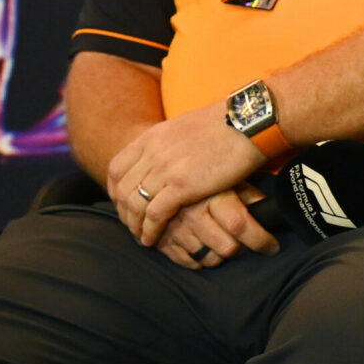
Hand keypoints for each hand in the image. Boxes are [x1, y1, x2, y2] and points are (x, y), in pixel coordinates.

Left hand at [107, 103, 267, 247]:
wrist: (247, 123)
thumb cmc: (227, 125)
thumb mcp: (186, 128)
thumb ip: (171, 143)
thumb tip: (173, 154)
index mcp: (151, 137)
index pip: (117, 168)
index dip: (116, 190)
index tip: (124, 205)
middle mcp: (151, 153)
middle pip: (122, 189)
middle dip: (123, 212)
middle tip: (132, 226)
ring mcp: (164, 169)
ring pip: (134, 204)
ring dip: (134, 225)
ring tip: (142, 238)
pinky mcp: (181, 186)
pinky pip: (155, 214)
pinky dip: (149, 230)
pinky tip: (153, 239)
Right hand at [154, 187, 281, 268]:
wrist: (163, 172)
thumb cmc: (205, 176)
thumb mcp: (229, 180)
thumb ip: (250, 196)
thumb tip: (271, 212)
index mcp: (212, 196)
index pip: (240, 225)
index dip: (261, 241)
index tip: (272, 246)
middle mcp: (192, 214)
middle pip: (227, 248)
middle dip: (241, 249)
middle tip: (244, 243)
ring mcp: (176, 228)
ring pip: (208, 258)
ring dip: (219, 255)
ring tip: (223, 243)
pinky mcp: (162, 239)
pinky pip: (187, 262)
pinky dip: (199, 260)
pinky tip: (205, 248)